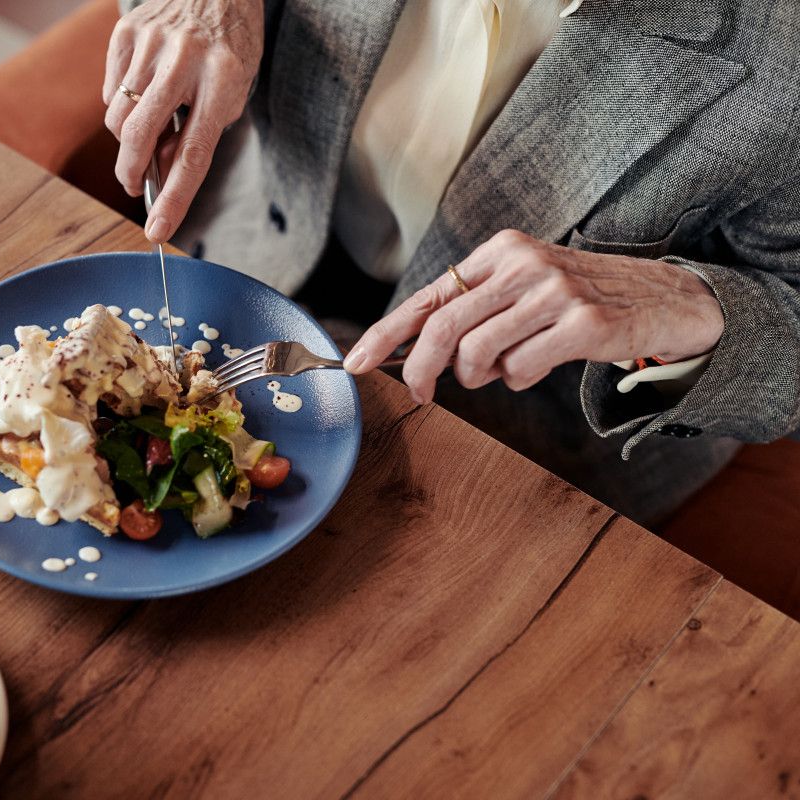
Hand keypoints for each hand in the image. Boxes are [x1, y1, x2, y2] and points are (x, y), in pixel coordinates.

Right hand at [103, 0, 262, 242]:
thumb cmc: (227, 47)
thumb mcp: (231, 93)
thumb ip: (198, 132)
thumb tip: (160, 169)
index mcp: (222, 79)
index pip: (194, 153)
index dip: (175, 198)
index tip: (156, 231)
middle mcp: (184, 59)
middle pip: (141, 136)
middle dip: (132, 173)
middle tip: (137, 185)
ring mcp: (151, 43)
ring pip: (118, 118)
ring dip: (128, 138)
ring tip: (150, 124)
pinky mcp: (127, 32)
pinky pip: (110, 90)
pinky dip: (121, 102)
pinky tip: (143, 88)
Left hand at [343, 229, 725, 403]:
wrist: (663, 299)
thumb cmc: (578, 299)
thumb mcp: (522, 290)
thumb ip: (473, 313)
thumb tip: (416, 354)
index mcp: (500, 251)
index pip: (428, 295)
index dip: (386, 332)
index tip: (356, 362)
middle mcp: (522, 263)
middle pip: (442, 326)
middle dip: (419, 368)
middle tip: (420, 393)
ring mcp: (554, 291)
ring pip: (477, 352)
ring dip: (480, 375)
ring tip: (503, 368)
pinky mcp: (582, 322)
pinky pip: (520, 369)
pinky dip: (518, 380)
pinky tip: (539, 365)